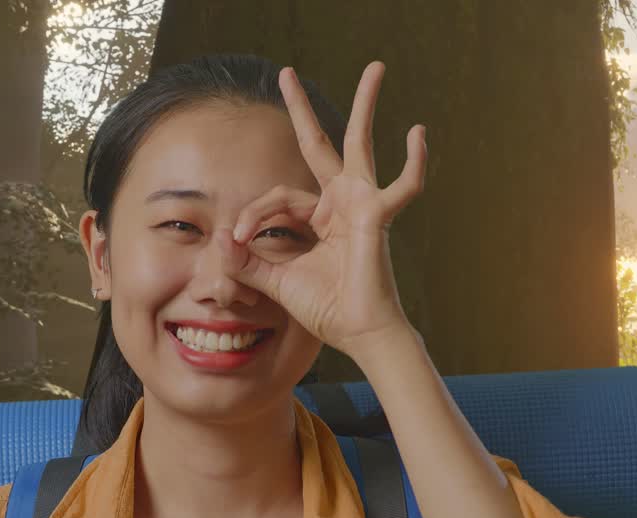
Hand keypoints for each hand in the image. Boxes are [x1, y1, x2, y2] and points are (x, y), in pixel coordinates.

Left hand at [223, 61, 426, 358]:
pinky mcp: (377, 216)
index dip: (253, 214)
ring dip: (366, 105)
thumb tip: (218, 242)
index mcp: (318, 216)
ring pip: (359, 144)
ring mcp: (361, 204)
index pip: (277, 197)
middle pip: (319, 144)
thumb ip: (247, 262)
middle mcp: (340, 202)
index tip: (237, 239)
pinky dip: (414, 162)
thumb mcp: (276, 281)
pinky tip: (418, 133)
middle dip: (302, 109)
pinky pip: (403, 186)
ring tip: (375, 68)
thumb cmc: (326, 308)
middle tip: (286, 73)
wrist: (356, 331)